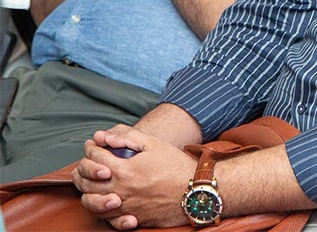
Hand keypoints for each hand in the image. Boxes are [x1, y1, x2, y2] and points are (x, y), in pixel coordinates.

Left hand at [74, 126, 195, 228]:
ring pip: (90, 202)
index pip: (94, 157)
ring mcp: (122, 206)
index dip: (91, 147)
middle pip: (86, 180)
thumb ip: (128, 137)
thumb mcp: (154, 144)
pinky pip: (105, 217)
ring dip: (86, 189)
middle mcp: (118, 190)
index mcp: (123, 169)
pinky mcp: (129, 218)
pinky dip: (99, 209)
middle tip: (88, 161)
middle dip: (83, 168)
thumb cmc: (175, 166)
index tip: (94, 143)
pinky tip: (104, 200)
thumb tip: (105, 137)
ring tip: (91, 181)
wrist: (194, 191)